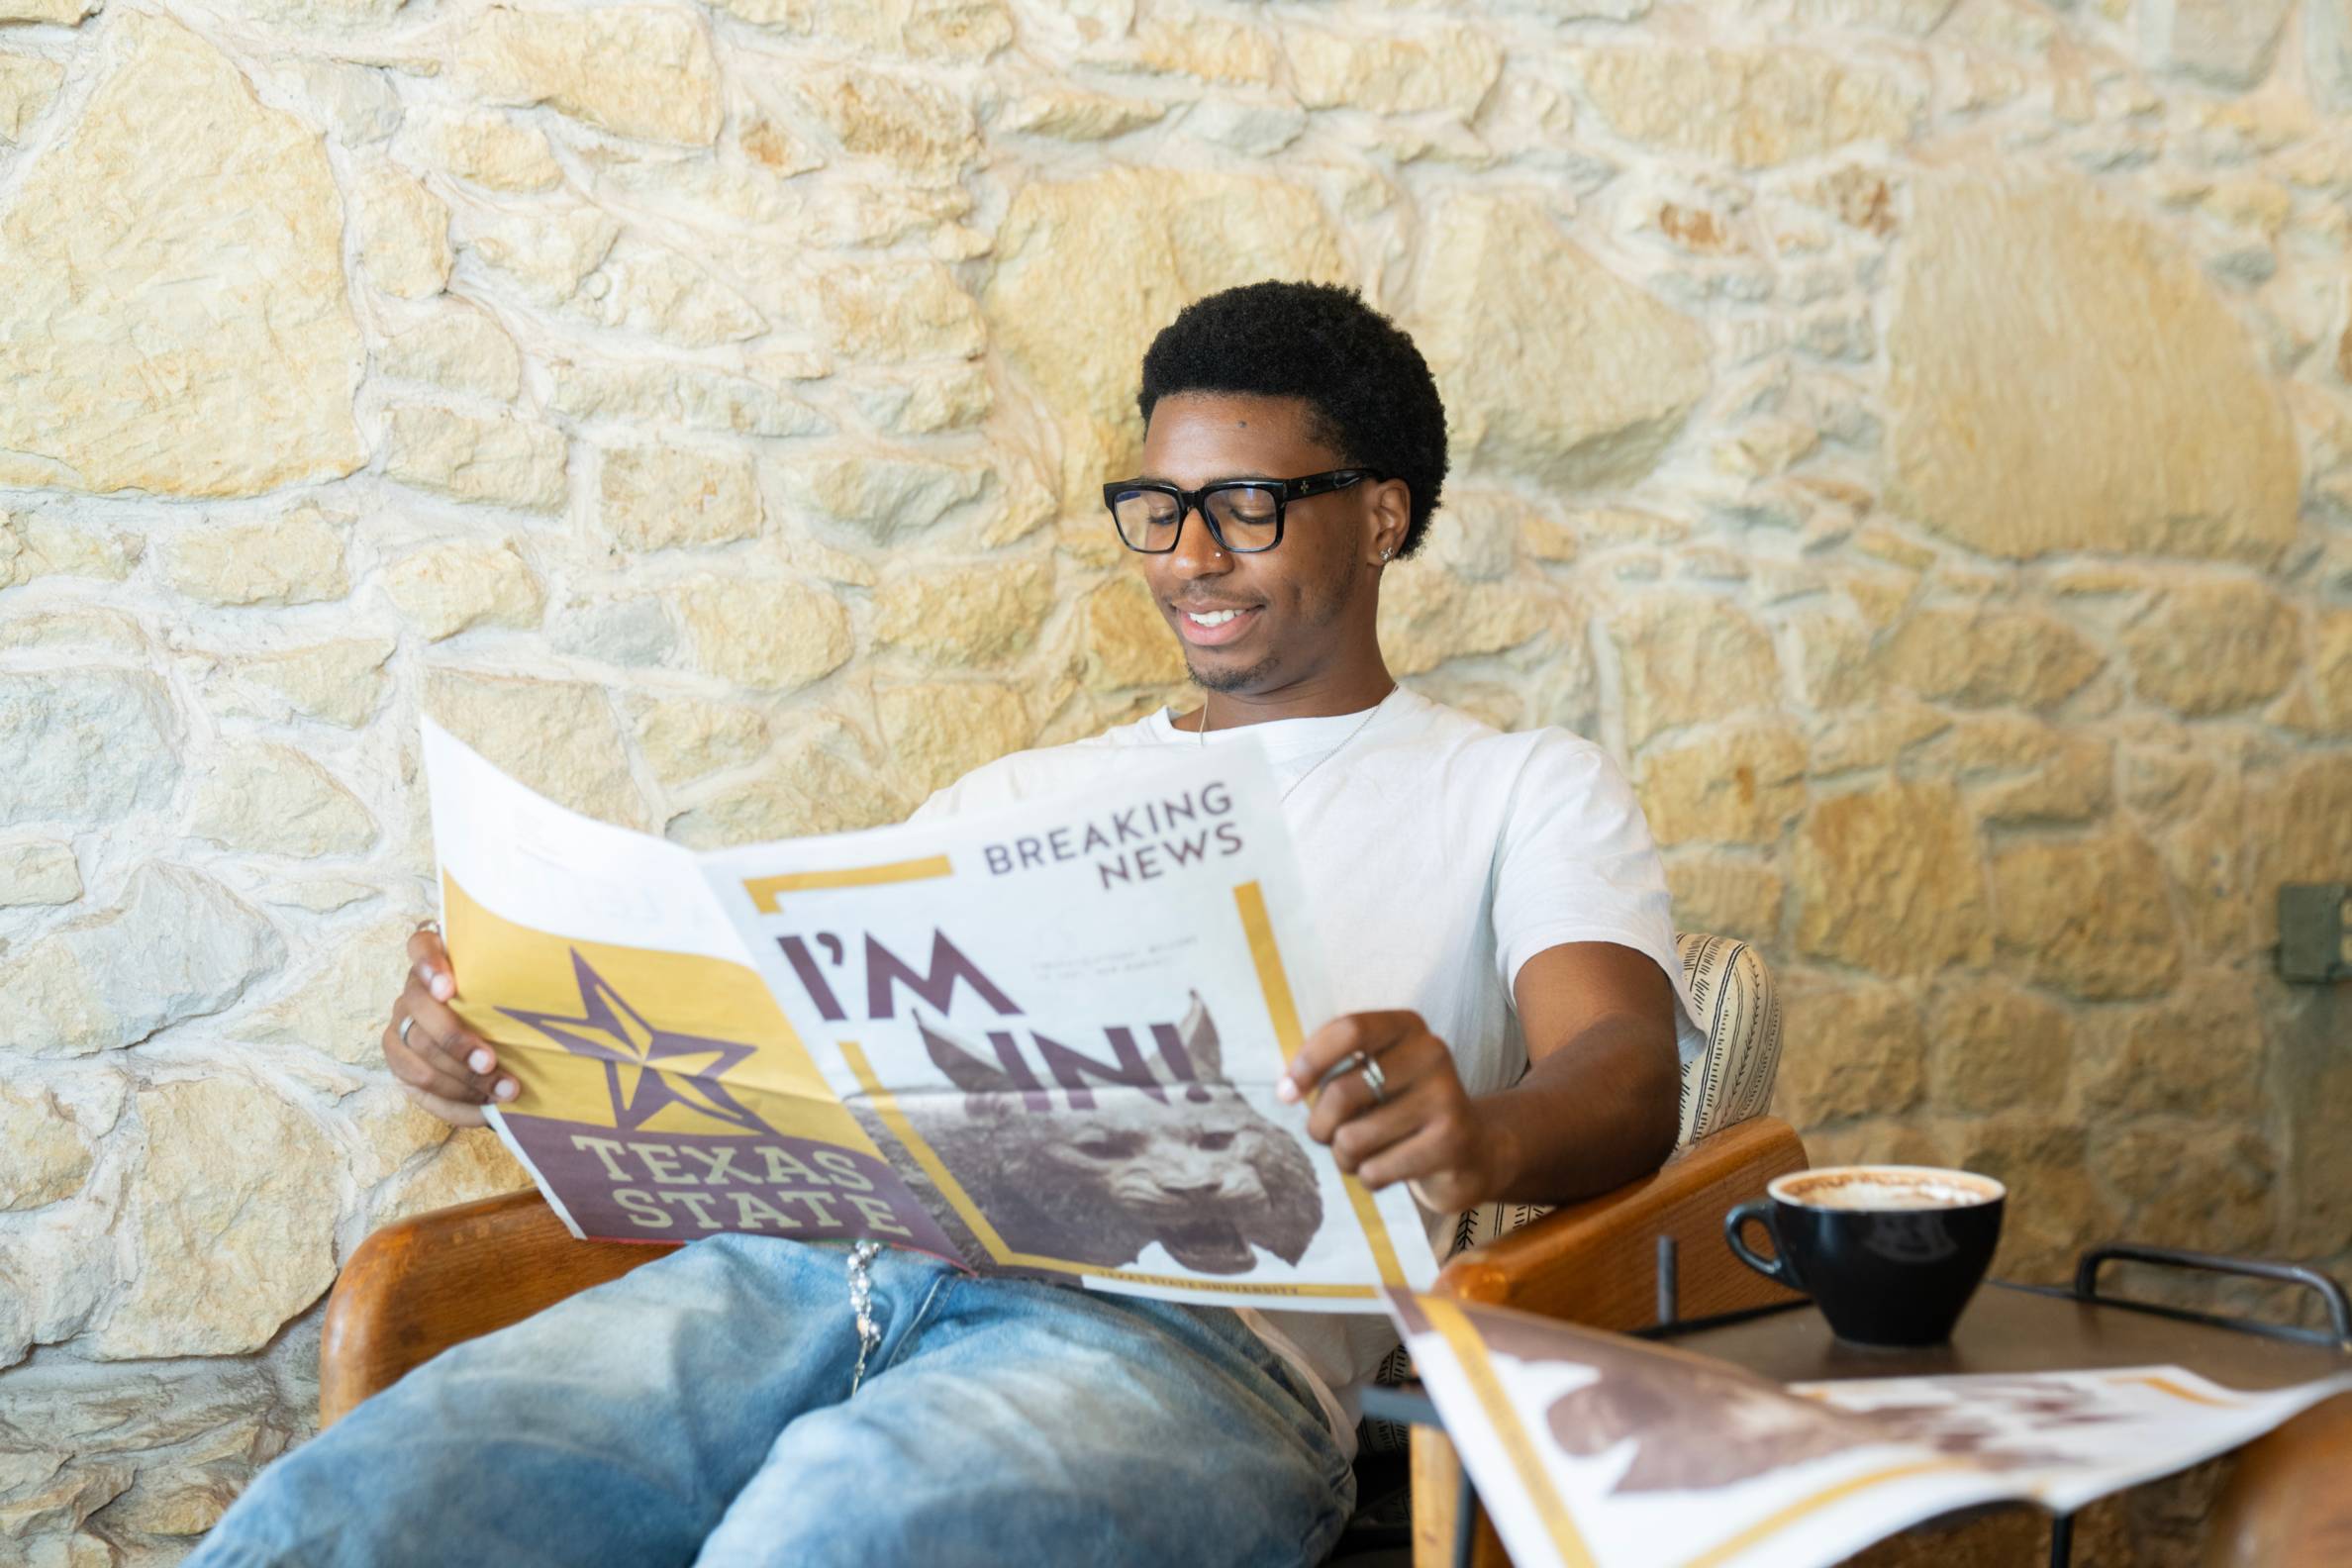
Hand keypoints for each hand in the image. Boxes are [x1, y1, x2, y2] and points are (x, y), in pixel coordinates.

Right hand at [383, 926, 517, 1127]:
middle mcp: (414, 988)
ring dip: (462, 1077)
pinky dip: (454, 1101)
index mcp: (440, 959)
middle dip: (456, 1040)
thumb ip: (513, 988)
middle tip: (490, 1062)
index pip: (421, 945)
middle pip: (419, 1008)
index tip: (448, 989)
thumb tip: (548, 998)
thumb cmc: (513, 1012)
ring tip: (503, 1091)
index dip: (429, 965)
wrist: (502, 1050)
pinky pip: (417, 1083)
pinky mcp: (399, 1059)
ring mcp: (401, 1022)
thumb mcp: (516, 995)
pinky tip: (484, 1109)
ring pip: (419, 1050)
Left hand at [1276, 1010, 1505, 1213]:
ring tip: (1360, 1156)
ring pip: (1354, 1137)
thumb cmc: (1404, 1111)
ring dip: (1344, 1157)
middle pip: (1343, 1090)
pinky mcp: (1451, 1143)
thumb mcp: (1376, 1078)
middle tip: (1325, 1136)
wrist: (1474, 1151)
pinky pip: (1376, 1169)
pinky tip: (1387, 1171)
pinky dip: (1368, 1177)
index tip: (1285, 1092)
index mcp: (1407, 1026)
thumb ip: (1335, 1070)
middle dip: (1320, 1124)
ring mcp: (1446, 1097)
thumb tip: (1286, 1088)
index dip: (1309, 1062)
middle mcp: (1432, 1053)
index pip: (1349, 1030)